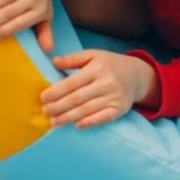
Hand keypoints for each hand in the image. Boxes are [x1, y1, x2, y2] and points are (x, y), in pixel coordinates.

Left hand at [41, 50, 157, 128]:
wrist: (137, 75)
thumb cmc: (110, 64)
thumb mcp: (93, 55)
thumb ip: (73, 58)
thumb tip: (53, 61)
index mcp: (97, 68)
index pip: (72, 82)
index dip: (56, 91)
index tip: (43, 97)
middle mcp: (106, 83)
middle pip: (77, 98)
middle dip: (58, 107)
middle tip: (45, 111)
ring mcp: (113, 97)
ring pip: (86, 110)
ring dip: (68, 117)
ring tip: (54, 122)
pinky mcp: (119, 109)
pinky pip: (101, 118)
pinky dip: (88, 123)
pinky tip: (76, 125)